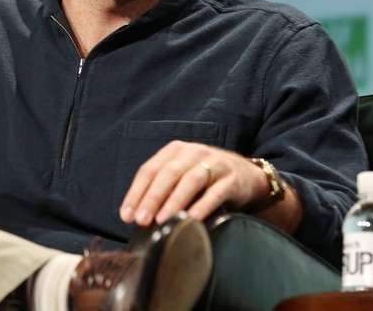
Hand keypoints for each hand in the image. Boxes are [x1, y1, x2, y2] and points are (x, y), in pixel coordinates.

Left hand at [119, 140, 269, 226]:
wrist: (246, 174)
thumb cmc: (205, 178)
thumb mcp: (181, 176)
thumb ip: (161, 189)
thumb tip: (135, 215)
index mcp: (175, 151)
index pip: (149, 170)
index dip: (136, 193)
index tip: (127, 215)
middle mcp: (193, 152)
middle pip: (167, 174)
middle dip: (152, 198)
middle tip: (141, 220)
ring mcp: (214, 164)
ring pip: (190, 180)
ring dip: (174, 201)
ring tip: (163, 220)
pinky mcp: (232, 179)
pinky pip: (216, 192)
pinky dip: (203, 205)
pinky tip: (193, 218)